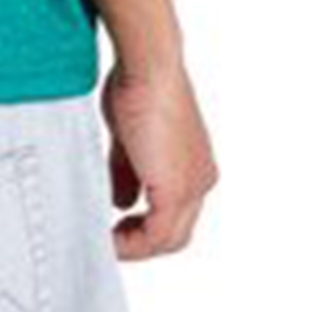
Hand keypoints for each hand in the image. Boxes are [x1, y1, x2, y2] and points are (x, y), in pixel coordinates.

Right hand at [98, 56, 219, 258]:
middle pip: (176, 231)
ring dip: (138, 245)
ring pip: (171, 238)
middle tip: (113, 239)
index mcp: (195, 163)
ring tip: (110, 243)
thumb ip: (128, 172)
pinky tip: (112, 239)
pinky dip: (134, 244)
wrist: (150, 66)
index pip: (175, 208)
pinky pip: (157, 236)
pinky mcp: (176, 190)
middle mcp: (201, 178)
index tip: (118, 223)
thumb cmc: (138, 84)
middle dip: (142, 239)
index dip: (146, 221)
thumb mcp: (129, 137)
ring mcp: (193, 186)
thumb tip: (121, 200)